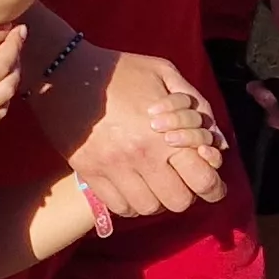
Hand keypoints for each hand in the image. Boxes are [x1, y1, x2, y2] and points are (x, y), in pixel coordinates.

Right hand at [44, 42, 224, 219]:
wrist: (63, 72)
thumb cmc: (118, 70)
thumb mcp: (163, 73)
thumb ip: (195, 103)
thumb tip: (215, 138)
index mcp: (164, 134)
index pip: (203, 180)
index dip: (214, 187)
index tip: (211, 185)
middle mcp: (141, 157)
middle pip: (178, 202)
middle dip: (185, 193)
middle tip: (178, 179)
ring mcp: (113, 168)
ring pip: (148, 209)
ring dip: (156, 199)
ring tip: (153, 182)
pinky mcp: (90, 173)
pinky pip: (119, 207)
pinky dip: (130, 203)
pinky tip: (131, 185)